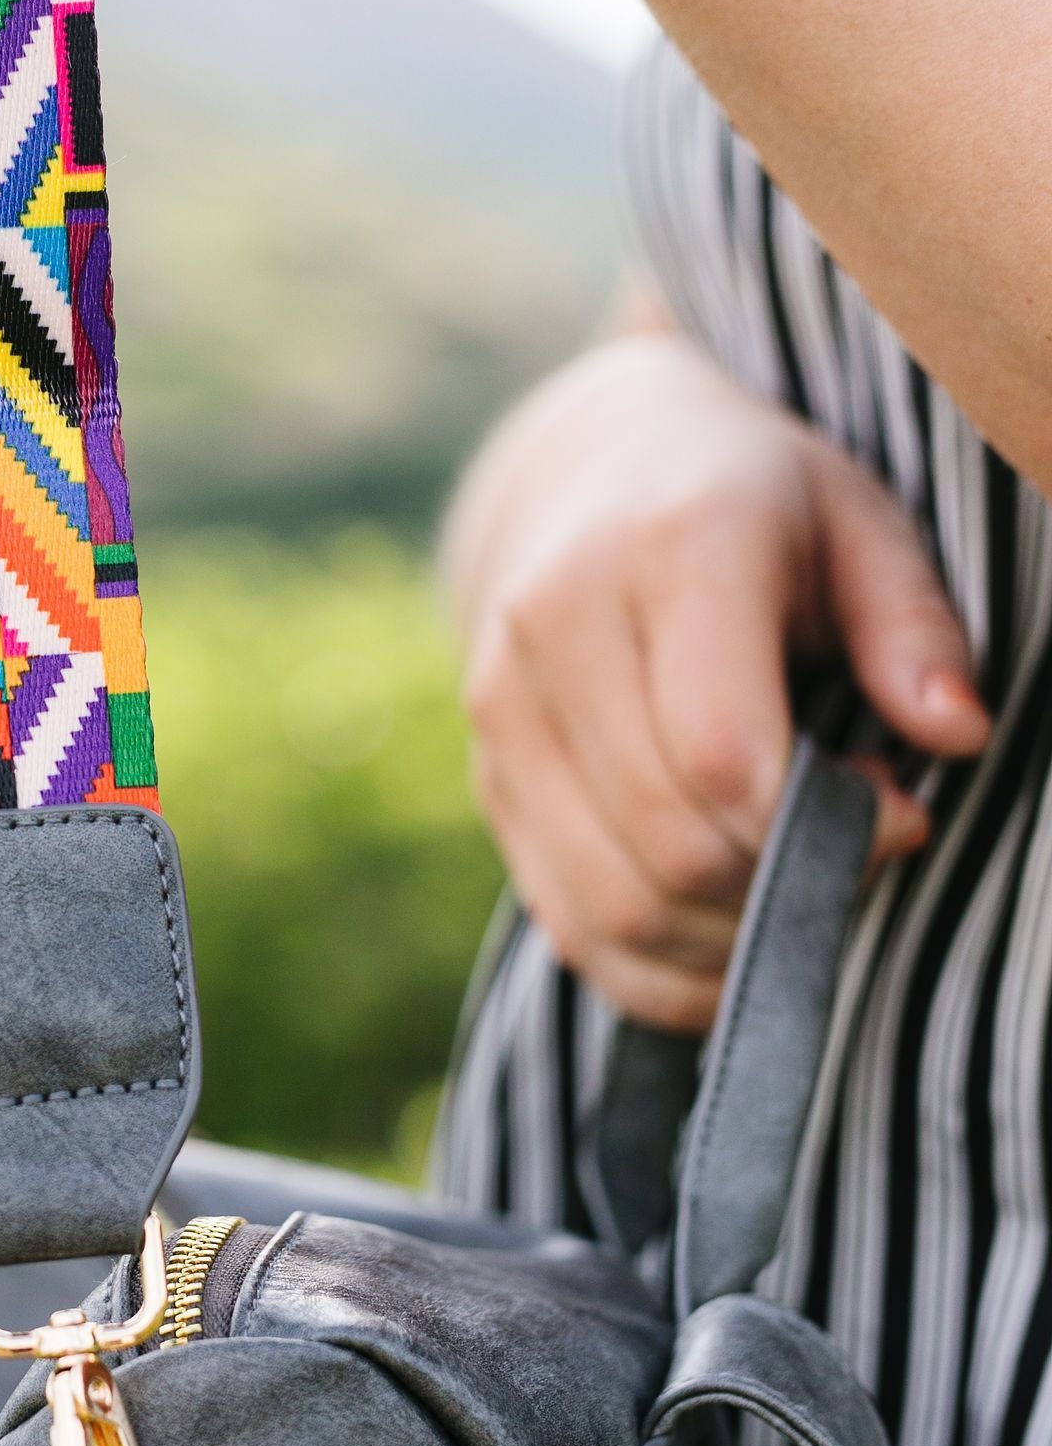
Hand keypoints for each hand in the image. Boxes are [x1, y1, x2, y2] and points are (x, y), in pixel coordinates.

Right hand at [445, 325, 989, 1031]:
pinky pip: (571, 928)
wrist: (589, 473)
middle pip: (669, 842)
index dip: (823, 825)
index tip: (900, 816)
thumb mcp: (860, 522)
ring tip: (796, 892)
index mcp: (665, 551)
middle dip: (784, 887)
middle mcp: (555, 628)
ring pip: (615, 905)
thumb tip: (957, 735)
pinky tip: (733, 941)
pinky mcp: (489, 779)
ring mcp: (503, 711)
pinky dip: (663, 973)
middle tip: (852, 851)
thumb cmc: (754, 504)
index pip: (721, 750)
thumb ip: (913, 626)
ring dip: (728, 942)